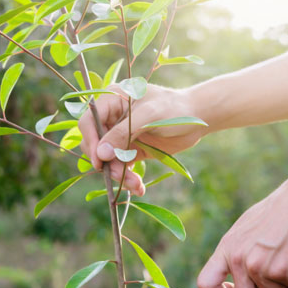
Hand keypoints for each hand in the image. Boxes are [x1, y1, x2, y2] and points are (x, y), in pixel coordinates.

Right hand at [78, 84, 207, 194]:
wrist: (198, 119)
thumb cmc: (174, 109)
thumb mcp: (149, 116)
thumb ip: (123, 133)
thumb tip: (100, 154)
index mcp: (112, 101)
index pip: (89, 121)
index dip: (91, 141)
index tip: (99, 161)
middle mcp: (112, 118)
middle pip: (96, 144)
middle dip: (107, 163)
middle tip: (120, 176)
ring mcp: (121, 136)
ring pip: (108, 160)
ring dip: (119, 174)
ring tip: (136, 185)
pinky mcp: (131, 150)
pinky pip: (121, 167)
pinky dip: (128, 178)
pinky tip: (139, 187)